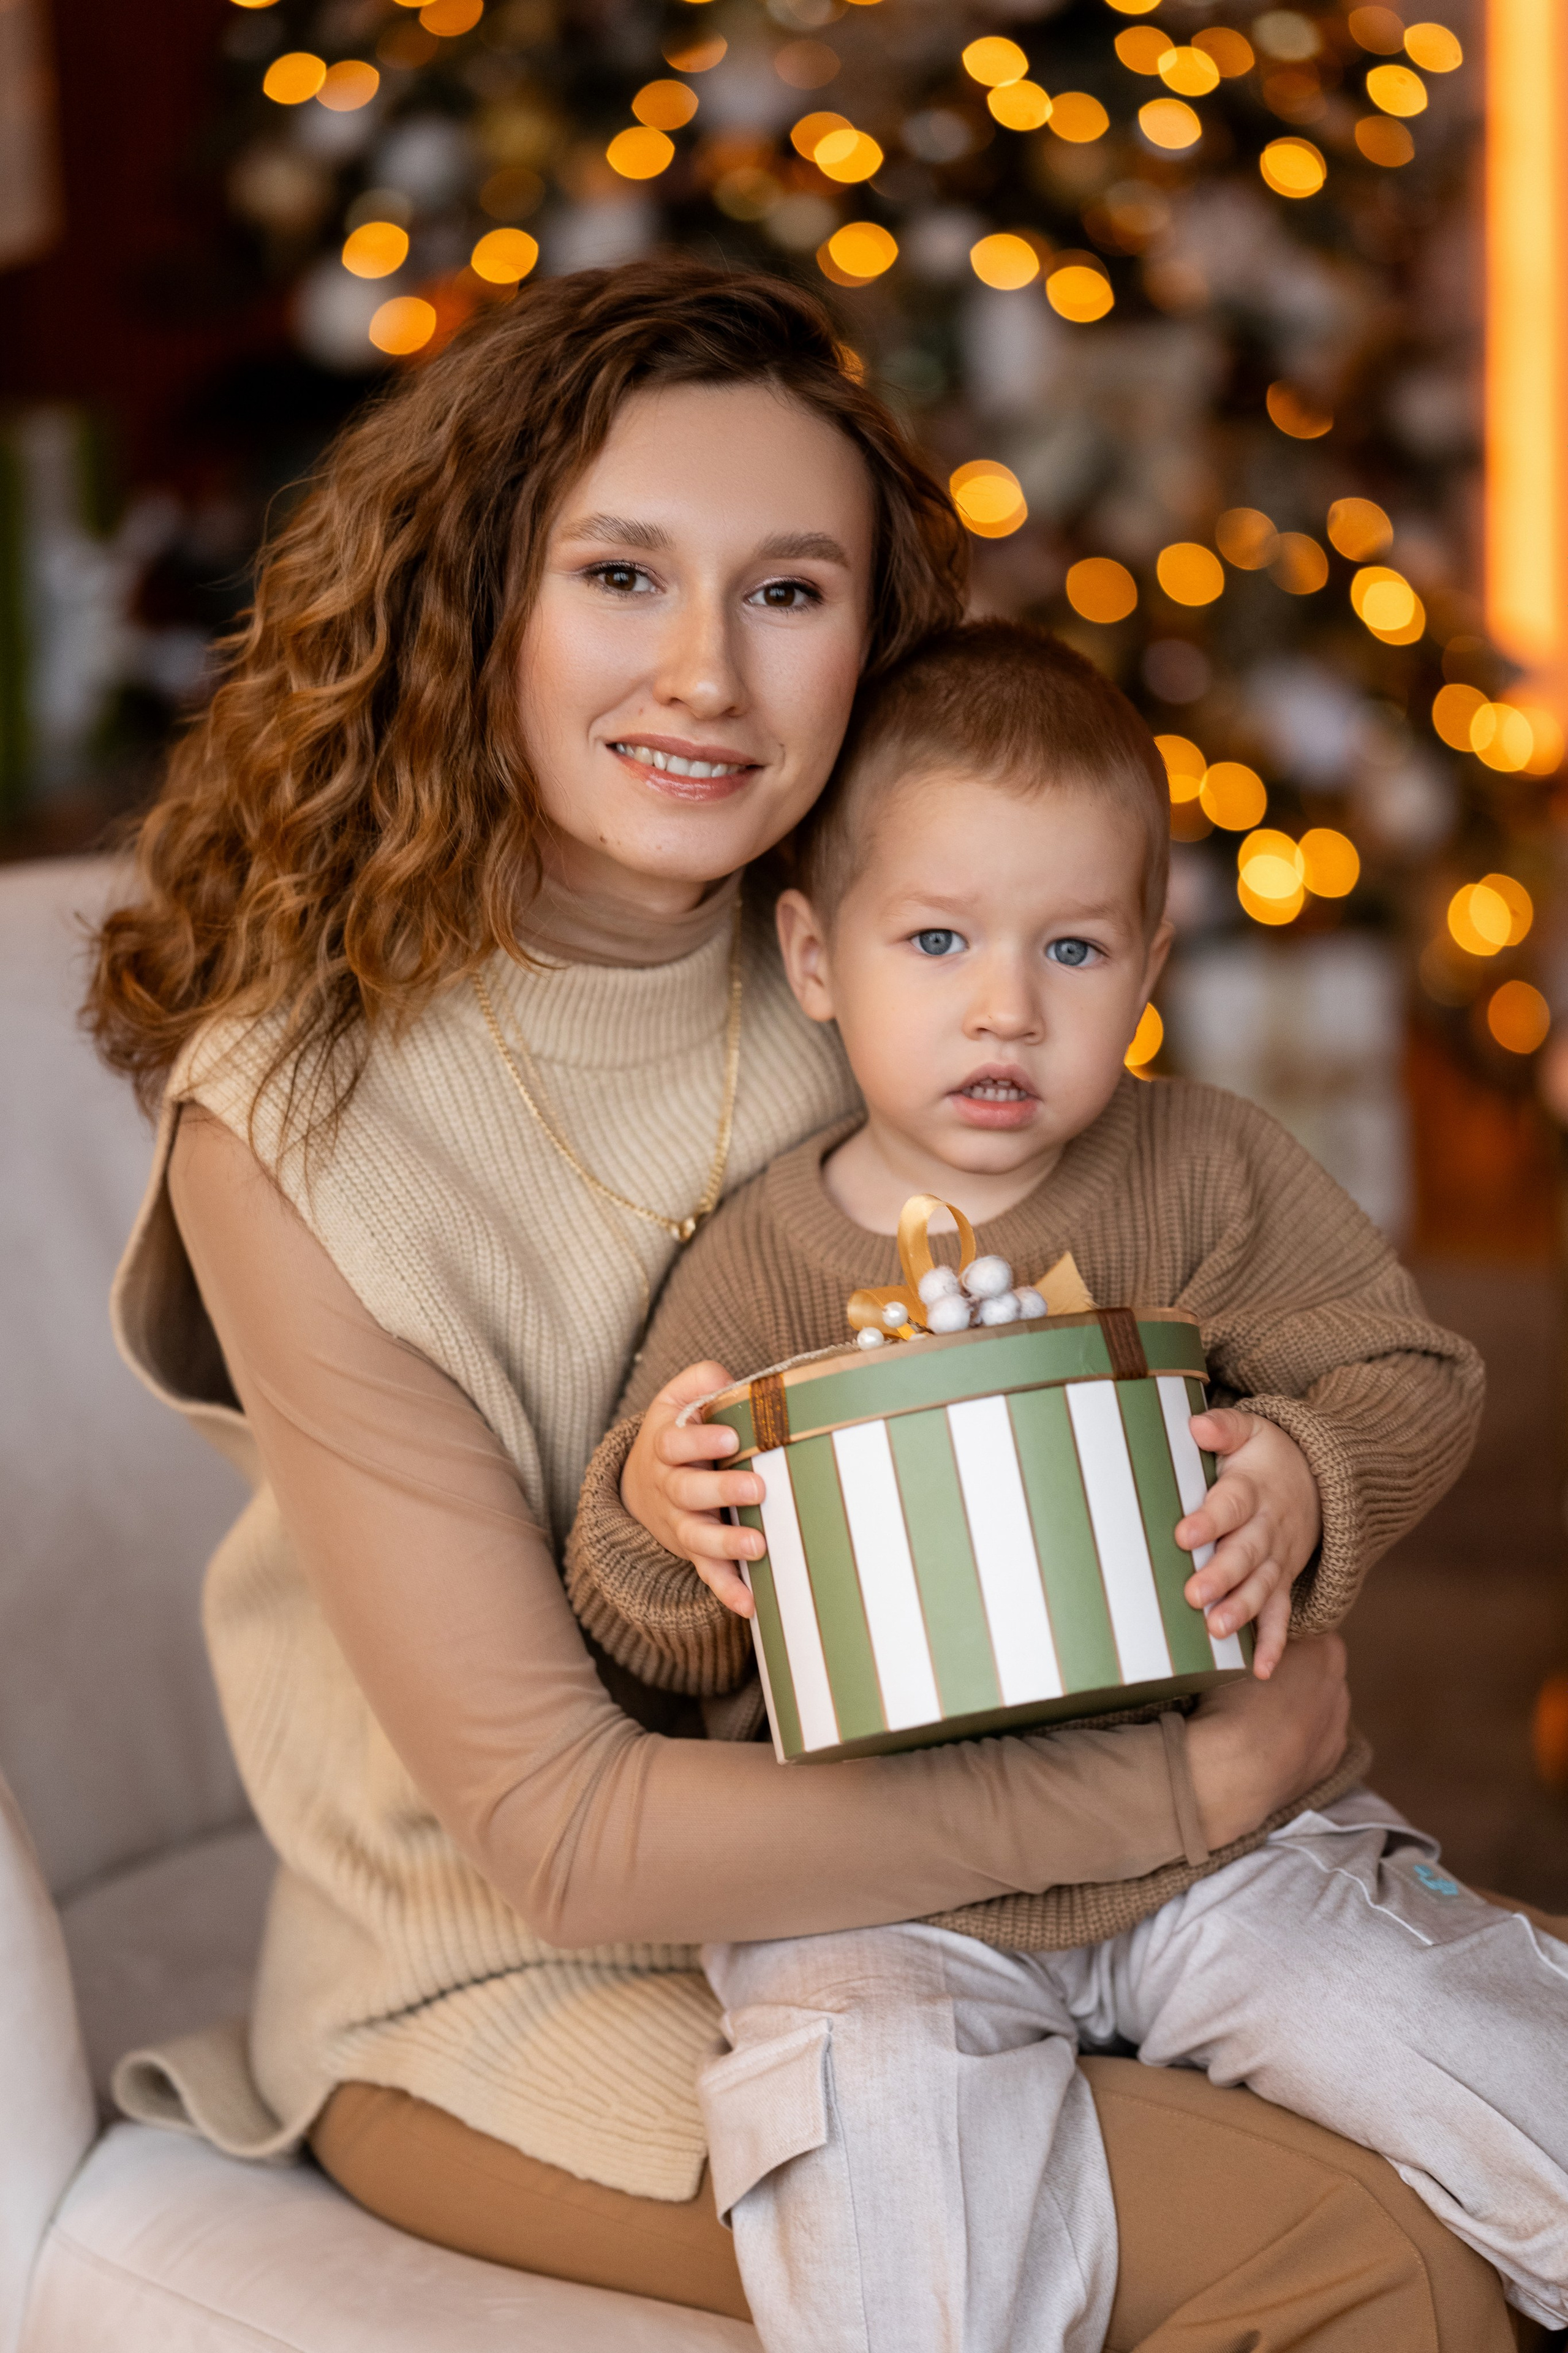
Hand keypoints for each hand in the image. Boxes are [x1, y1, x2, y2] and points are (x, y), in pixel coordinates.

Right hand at [619, 1362, 764, 1619]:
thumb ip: (702, 1381)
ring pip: (696, 1536)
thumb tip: (731, 1381)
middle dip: (721, 1490)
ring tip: (758, 1545)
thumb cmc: (677, 1432)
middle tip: (756, 1488)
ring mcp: (680, 1522)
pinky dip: (726, 1589)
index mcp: (665, 1445)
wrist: (641, 1483)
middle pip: (687, 1491)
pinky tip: (750, 1603)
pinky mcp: (693, 1550)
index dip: (698, 1440)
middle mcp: (669, 1487)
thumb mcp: (678, 1398)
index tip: (730, 1437)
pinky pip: (707, 1572)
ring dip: (725, 1544)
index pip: (674, 1442)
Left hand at [1177, 1408, 1321, 1680]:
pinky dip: (1275, 1643)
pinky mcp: (1284, 1581)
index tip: (1183, 1535)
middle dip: (1222, 1576)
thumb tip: (1197, 1426)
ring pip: (1262, 1588)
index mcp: (1252, 1491)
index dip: (1208, 1520)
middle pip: (1245, 1554)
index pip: (1229, 1506)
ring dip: (1242, 1611)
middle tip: (1194, 1594)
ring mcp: (1279, 1560)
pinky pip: (1282, 1615)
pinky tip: (1261, 1670)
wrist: (1321, 1480)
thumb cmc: (1268, 1455)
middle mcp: (1268, 1530)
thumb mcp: (1252, 1429)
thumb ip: (1224, 1427)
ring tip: (1218, 1630)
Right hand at [1184, 1634, 1349, 1849]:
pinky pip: (1317, 1736)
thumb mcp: (1233, 1649)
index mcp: (1324, 1649)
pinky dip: (1299, 1734)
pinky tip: (1271, 1738)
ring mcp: (1338, 1724)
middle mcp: (1339, 1685)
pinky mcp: (1330, 1759)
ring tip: (1260, 1711)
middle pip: (1317, 1665)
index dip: (1279, 1630)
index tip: (1257, 1637)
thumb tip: (1244, 1627)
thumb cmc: (1229, 1702)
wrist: (1231, 1771)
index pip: (1306, 1627)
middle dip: (1293, 1667)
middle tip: (1255, 1673)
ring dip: (1299, 1702)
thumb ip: (1251, 1635)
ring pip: (1320, 1703)